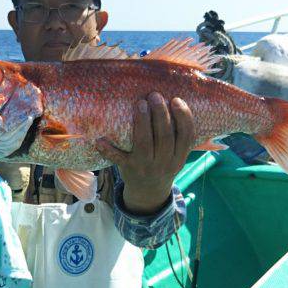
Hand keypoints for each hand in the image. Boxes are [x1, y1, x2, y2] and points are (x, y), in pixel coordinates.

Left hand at [96, 93, 194, 213]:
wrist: (148, 192)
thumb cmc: (162, 163)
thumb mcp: (176, 155)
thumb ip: (178, 135)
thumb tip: (176, 99)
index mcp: (179, 157)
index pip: (186, 136)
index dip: (184, 117)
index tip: (176, 99)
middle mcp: (164, 162)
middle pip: (165, 136)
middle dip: (160, 114)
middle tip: (154, 95)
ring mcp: (145, 166)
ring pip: (145, 143)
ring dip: (142, 122)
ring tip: (140, 103)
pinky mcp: (128, 169)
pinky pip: (117, 158)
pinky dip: (108, 150)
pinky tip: (100, 140)